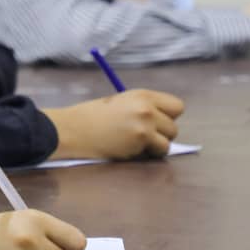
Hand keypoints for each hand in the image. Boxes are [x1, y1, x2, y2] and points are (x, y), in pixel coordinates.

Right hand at [41, 89, 184, 159]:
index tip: (155, 123)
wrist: (73, 129)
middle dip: (161, 134)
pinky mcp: (141, 140)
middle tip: (142, 136)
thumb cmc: (90, 117)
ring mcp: (145, 124)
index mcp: (142, 95)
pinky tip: (131, 150)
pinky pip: (158, 151)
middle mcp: (147, 107)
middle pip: (174, 126)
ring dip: (156, 146)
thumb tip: (161, 122)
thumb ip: (141, 109)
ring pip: (169, 140)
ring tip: (136, 144)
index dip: (167, 117)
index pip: (176, 106)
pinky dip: (148, 154)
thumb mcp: (118, 103)